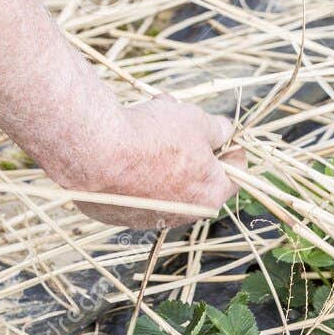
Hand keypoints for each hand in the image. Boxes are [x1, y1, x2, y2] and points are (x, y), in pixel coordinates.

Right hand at [60, 95, 244, 229]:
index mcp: (210, 195)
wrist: (97, 154)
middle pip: (196, 175)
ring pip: (164, 179)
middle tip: (180, 118)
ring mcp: (149, 217)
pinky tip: (125, 141)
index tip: (225, 136)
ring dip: (162, 151)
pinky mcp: (118, 215)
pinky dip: (135, 167)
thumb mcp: (195, 121)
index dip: (232, 150)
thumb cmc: (154, 138)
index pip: (236, 176)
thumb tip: (224, 130)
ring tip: (150, 116)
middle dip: (190, 143)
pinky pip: (134, 187)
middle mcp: (182, 214)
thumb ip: (216, 128)